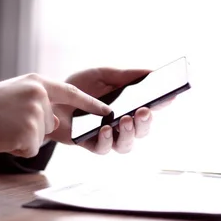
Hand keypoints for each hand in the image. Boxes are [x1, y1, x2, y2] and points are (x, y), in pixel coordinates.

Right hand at [0, 73, 109, 157]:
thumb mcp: (14, 95)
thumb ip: (38, 103)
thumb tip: (55, 122)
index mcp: (36, 82)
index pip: (71, 92)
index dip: (91, 103)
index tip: (108, 111)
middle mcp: (40, 95)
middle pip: (51, 124)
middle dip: (32, 129)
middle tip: (5, 122)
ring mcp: (35, 114)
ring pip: (39, 138)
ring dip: (21, 139)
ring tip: (1, 128)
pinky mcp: (28, 133)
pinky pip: (30, 149)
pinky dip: (16, 148)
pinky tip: (1, 137)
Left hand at [47, 67, 169, 153]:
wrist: (49, 97)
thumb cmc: (79, 87)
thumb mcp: (103, 75)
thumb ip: (126, 75)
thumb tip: (152, 72)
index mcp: (128, 106)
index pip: (151, 107)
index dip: (163, 104)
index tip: (170, 96)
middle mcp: (122, 124)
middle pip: (142, 130)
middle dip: (146, 122)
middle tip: (144, 111)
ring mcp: (108, 136)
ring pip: (127, 144)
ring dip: (129, 133)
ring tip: (126, 119)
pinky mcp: (90, 144)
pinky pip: (104, 148)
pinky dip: (107, 140)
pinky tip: (106, 128)